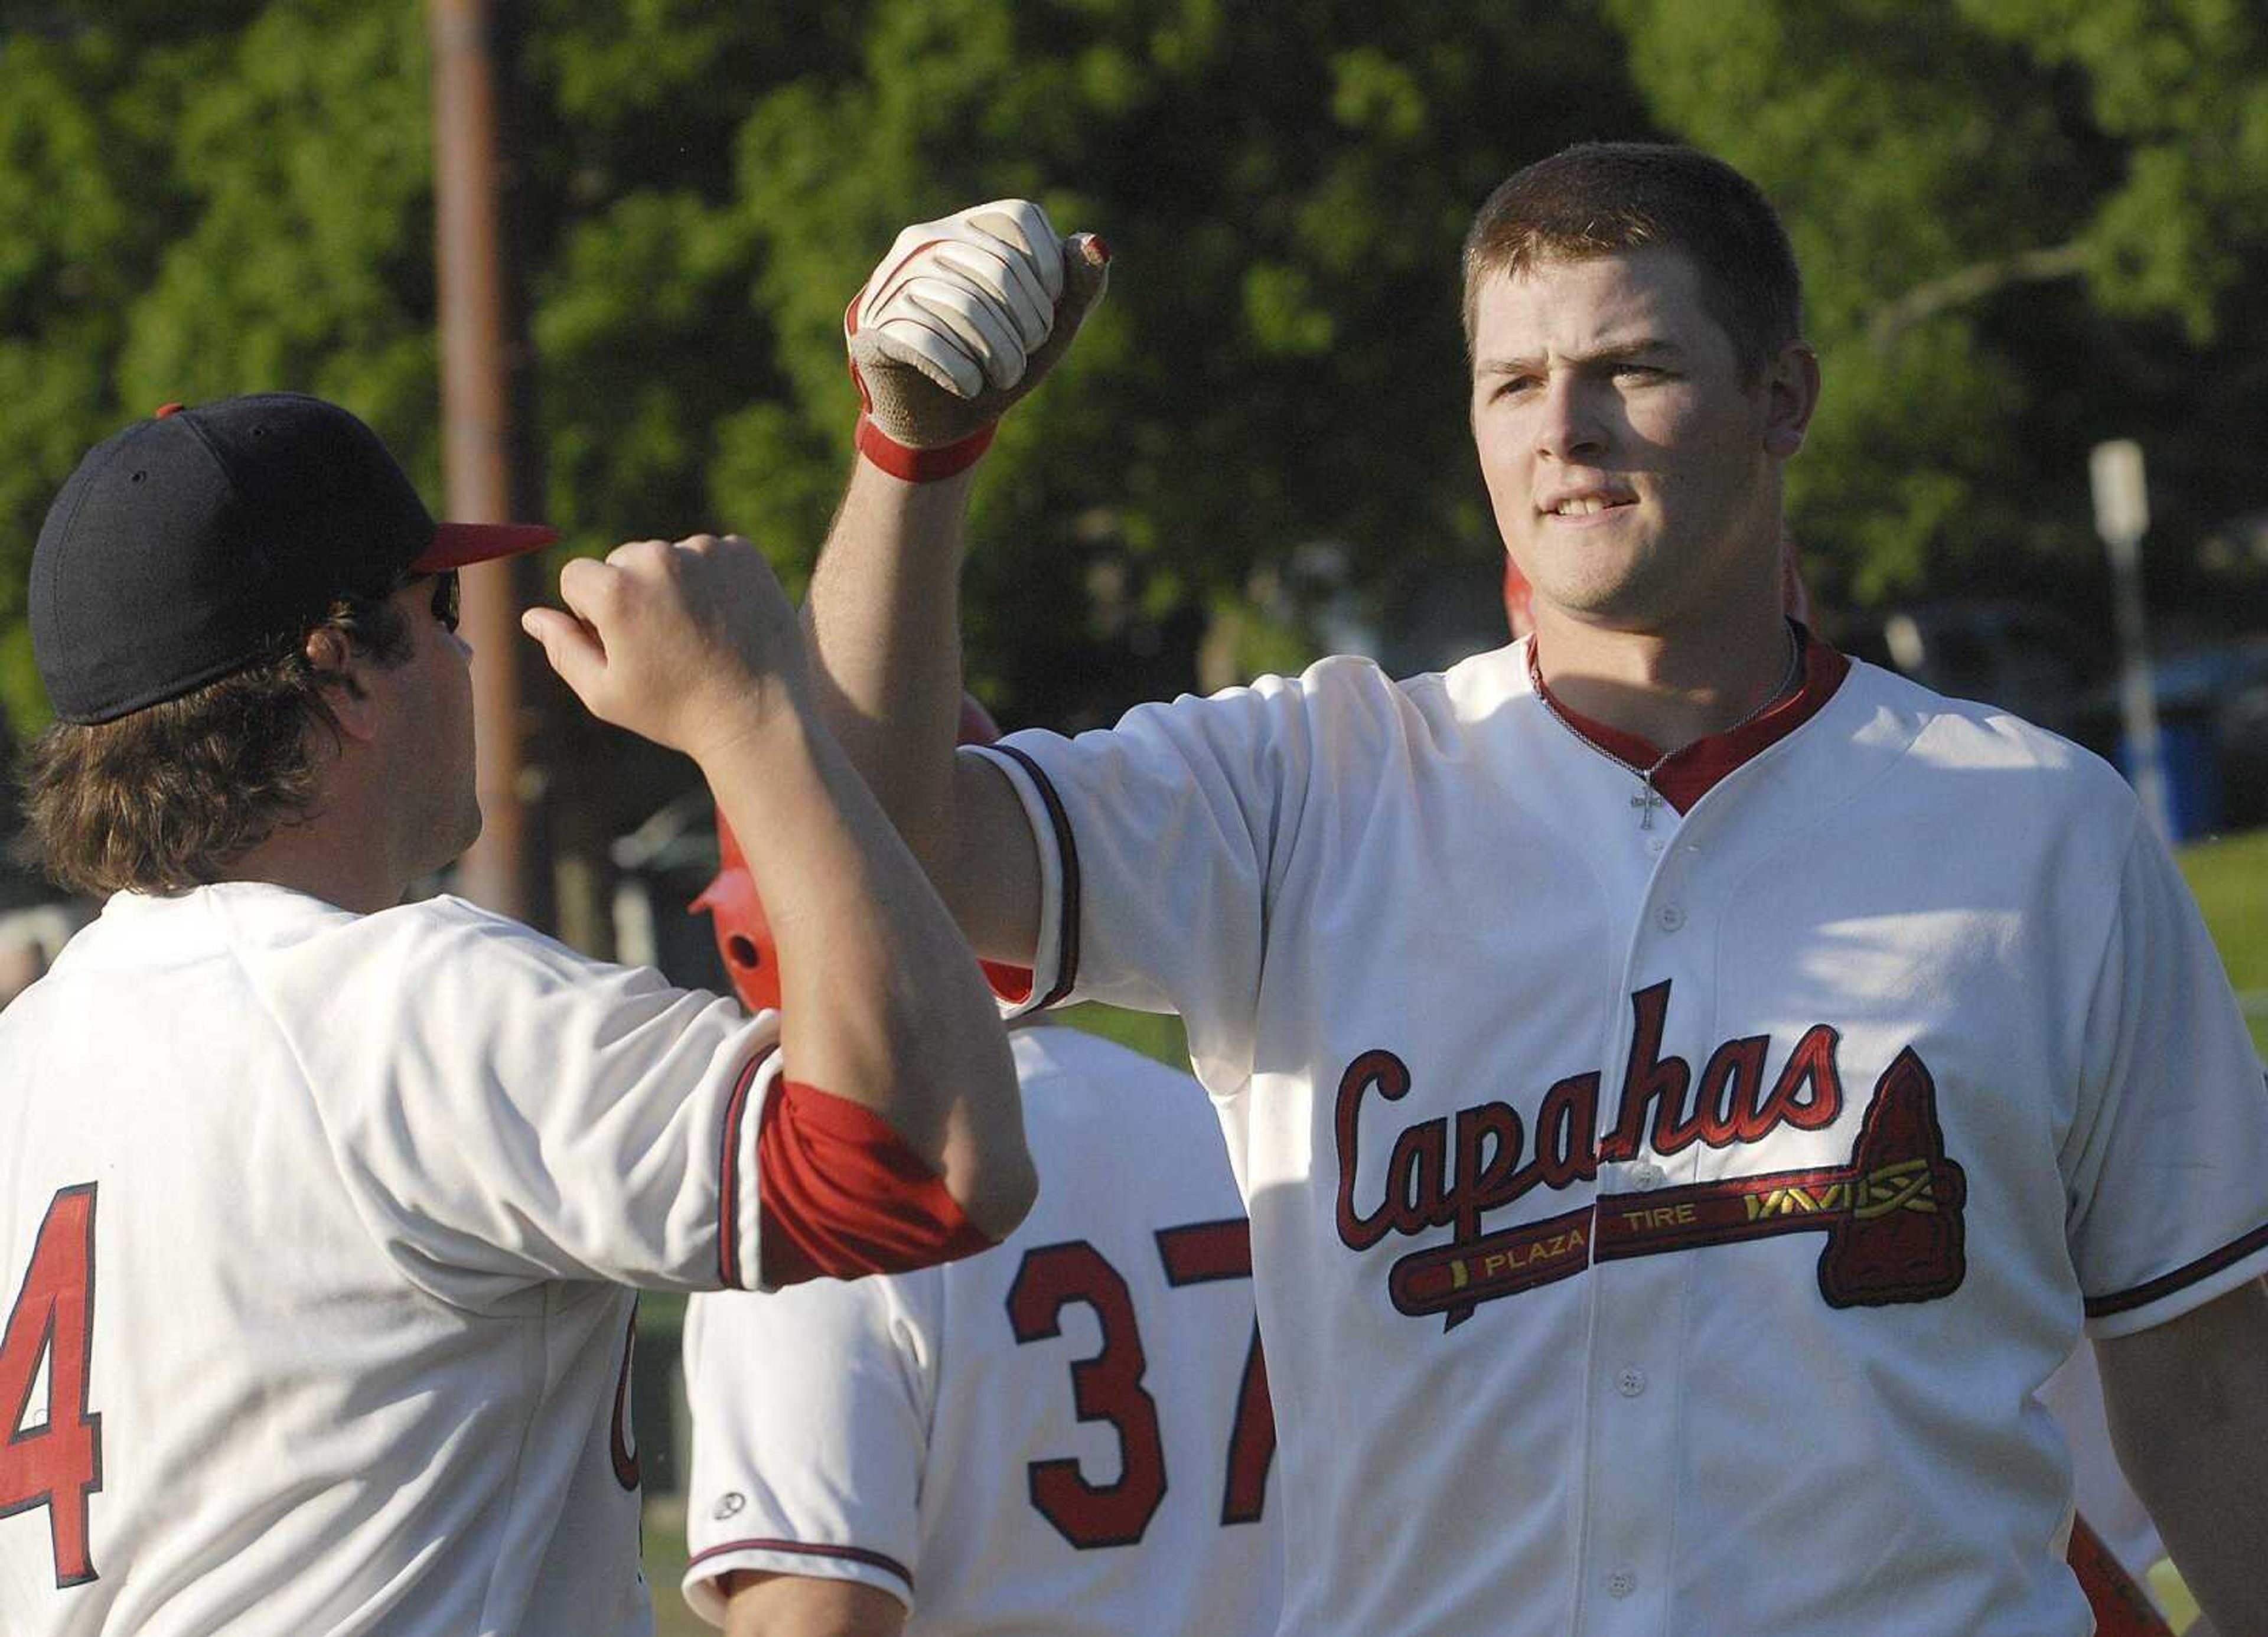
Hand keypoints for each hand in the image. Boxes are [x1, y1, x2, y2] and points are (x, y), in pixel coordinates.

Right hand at [521, 534, 805, 759]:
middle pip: (623, 561)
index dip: (591, 614)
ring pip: (668, 557)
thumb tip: (533, 616)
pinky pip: (709, 556)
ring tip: (699, 636)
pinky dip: (713, 581)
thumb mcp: (604, 693)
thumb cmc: (676, 713)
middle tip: (664, 644)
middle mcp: (658, 558)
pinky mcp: (742, 552)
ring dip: (674, 586)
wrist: (759, 718)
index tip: (621, 643)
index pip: (577, 576)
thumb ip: (562, 648)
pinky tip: (725, 621)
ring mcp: (705, 551)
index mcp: (616, 589)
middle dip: (632, 594)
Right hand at [847, 199, 1109, 474]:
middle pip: (998, 267)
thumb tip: (1097, 246)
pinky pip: (927, 340)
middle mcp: (925, 240)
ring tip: (1004, 377)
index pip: (1021, 218)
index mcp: (969, 227)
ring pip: (964, 306)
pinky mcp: (872, 327)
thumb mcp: (1050, 329)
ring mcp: (893, 281)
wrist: (936, 416)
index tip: (1051, 312)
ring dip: (1001, 355)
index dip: (1051, 269)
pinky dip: (961, 373)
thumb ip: (1079, 287)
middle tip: (1027, 356)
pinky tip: (969, 386)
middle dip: (1030, 325)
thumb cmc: (997, 360)